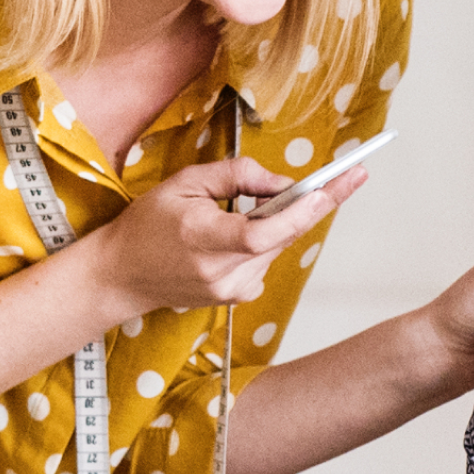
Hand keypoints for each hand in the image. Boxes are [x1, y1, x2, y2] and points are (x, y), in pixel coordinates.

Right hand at [67, 157, 367, 320]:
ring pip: (276, 246)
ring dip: (279, 222)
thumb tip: (283, 183)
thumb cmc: (148, 224)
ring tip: (250, 206)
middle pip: (281, 236)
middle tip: (352, 176)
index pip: (261, 232)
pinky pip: (265, 260)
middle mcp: (220, 271)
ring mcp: (230, 289)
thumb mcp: (184, 183)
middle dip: (314, 205)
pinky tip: (234, 234)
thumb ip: (236, 177)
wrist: (122, 275)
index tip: (329, 191)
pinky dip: (263, 241)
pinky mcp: (236, 297)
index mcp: (202, 238)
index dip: (299, 212)